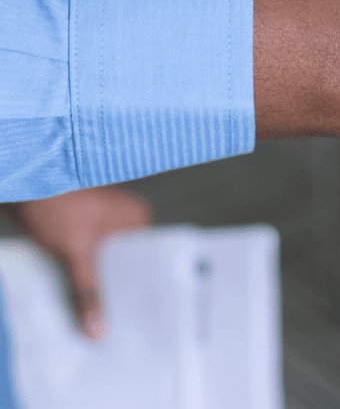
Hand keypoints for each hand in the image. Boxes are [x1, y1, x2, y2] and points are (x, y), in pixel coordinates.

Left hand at [3, 186, 150, 338]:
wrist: (20, 183)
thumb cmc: (54, 205)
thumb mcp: (74, 253)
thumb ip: (87, 291)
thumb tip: (97, 331)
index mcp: (136, 218)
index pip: (144, 262)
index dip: (138, 290)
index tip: (136, 319)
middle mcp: (123, 220)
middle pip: (122, 266)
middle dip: (112, 292)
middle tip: (111, 327)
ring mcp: (100, 225)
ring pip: (100, 265)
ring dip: (92, 286)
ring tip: (92, 320)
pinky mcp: (79, 230)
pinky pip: (85, 260)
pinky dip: (78, 277)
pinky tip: (74, 300)